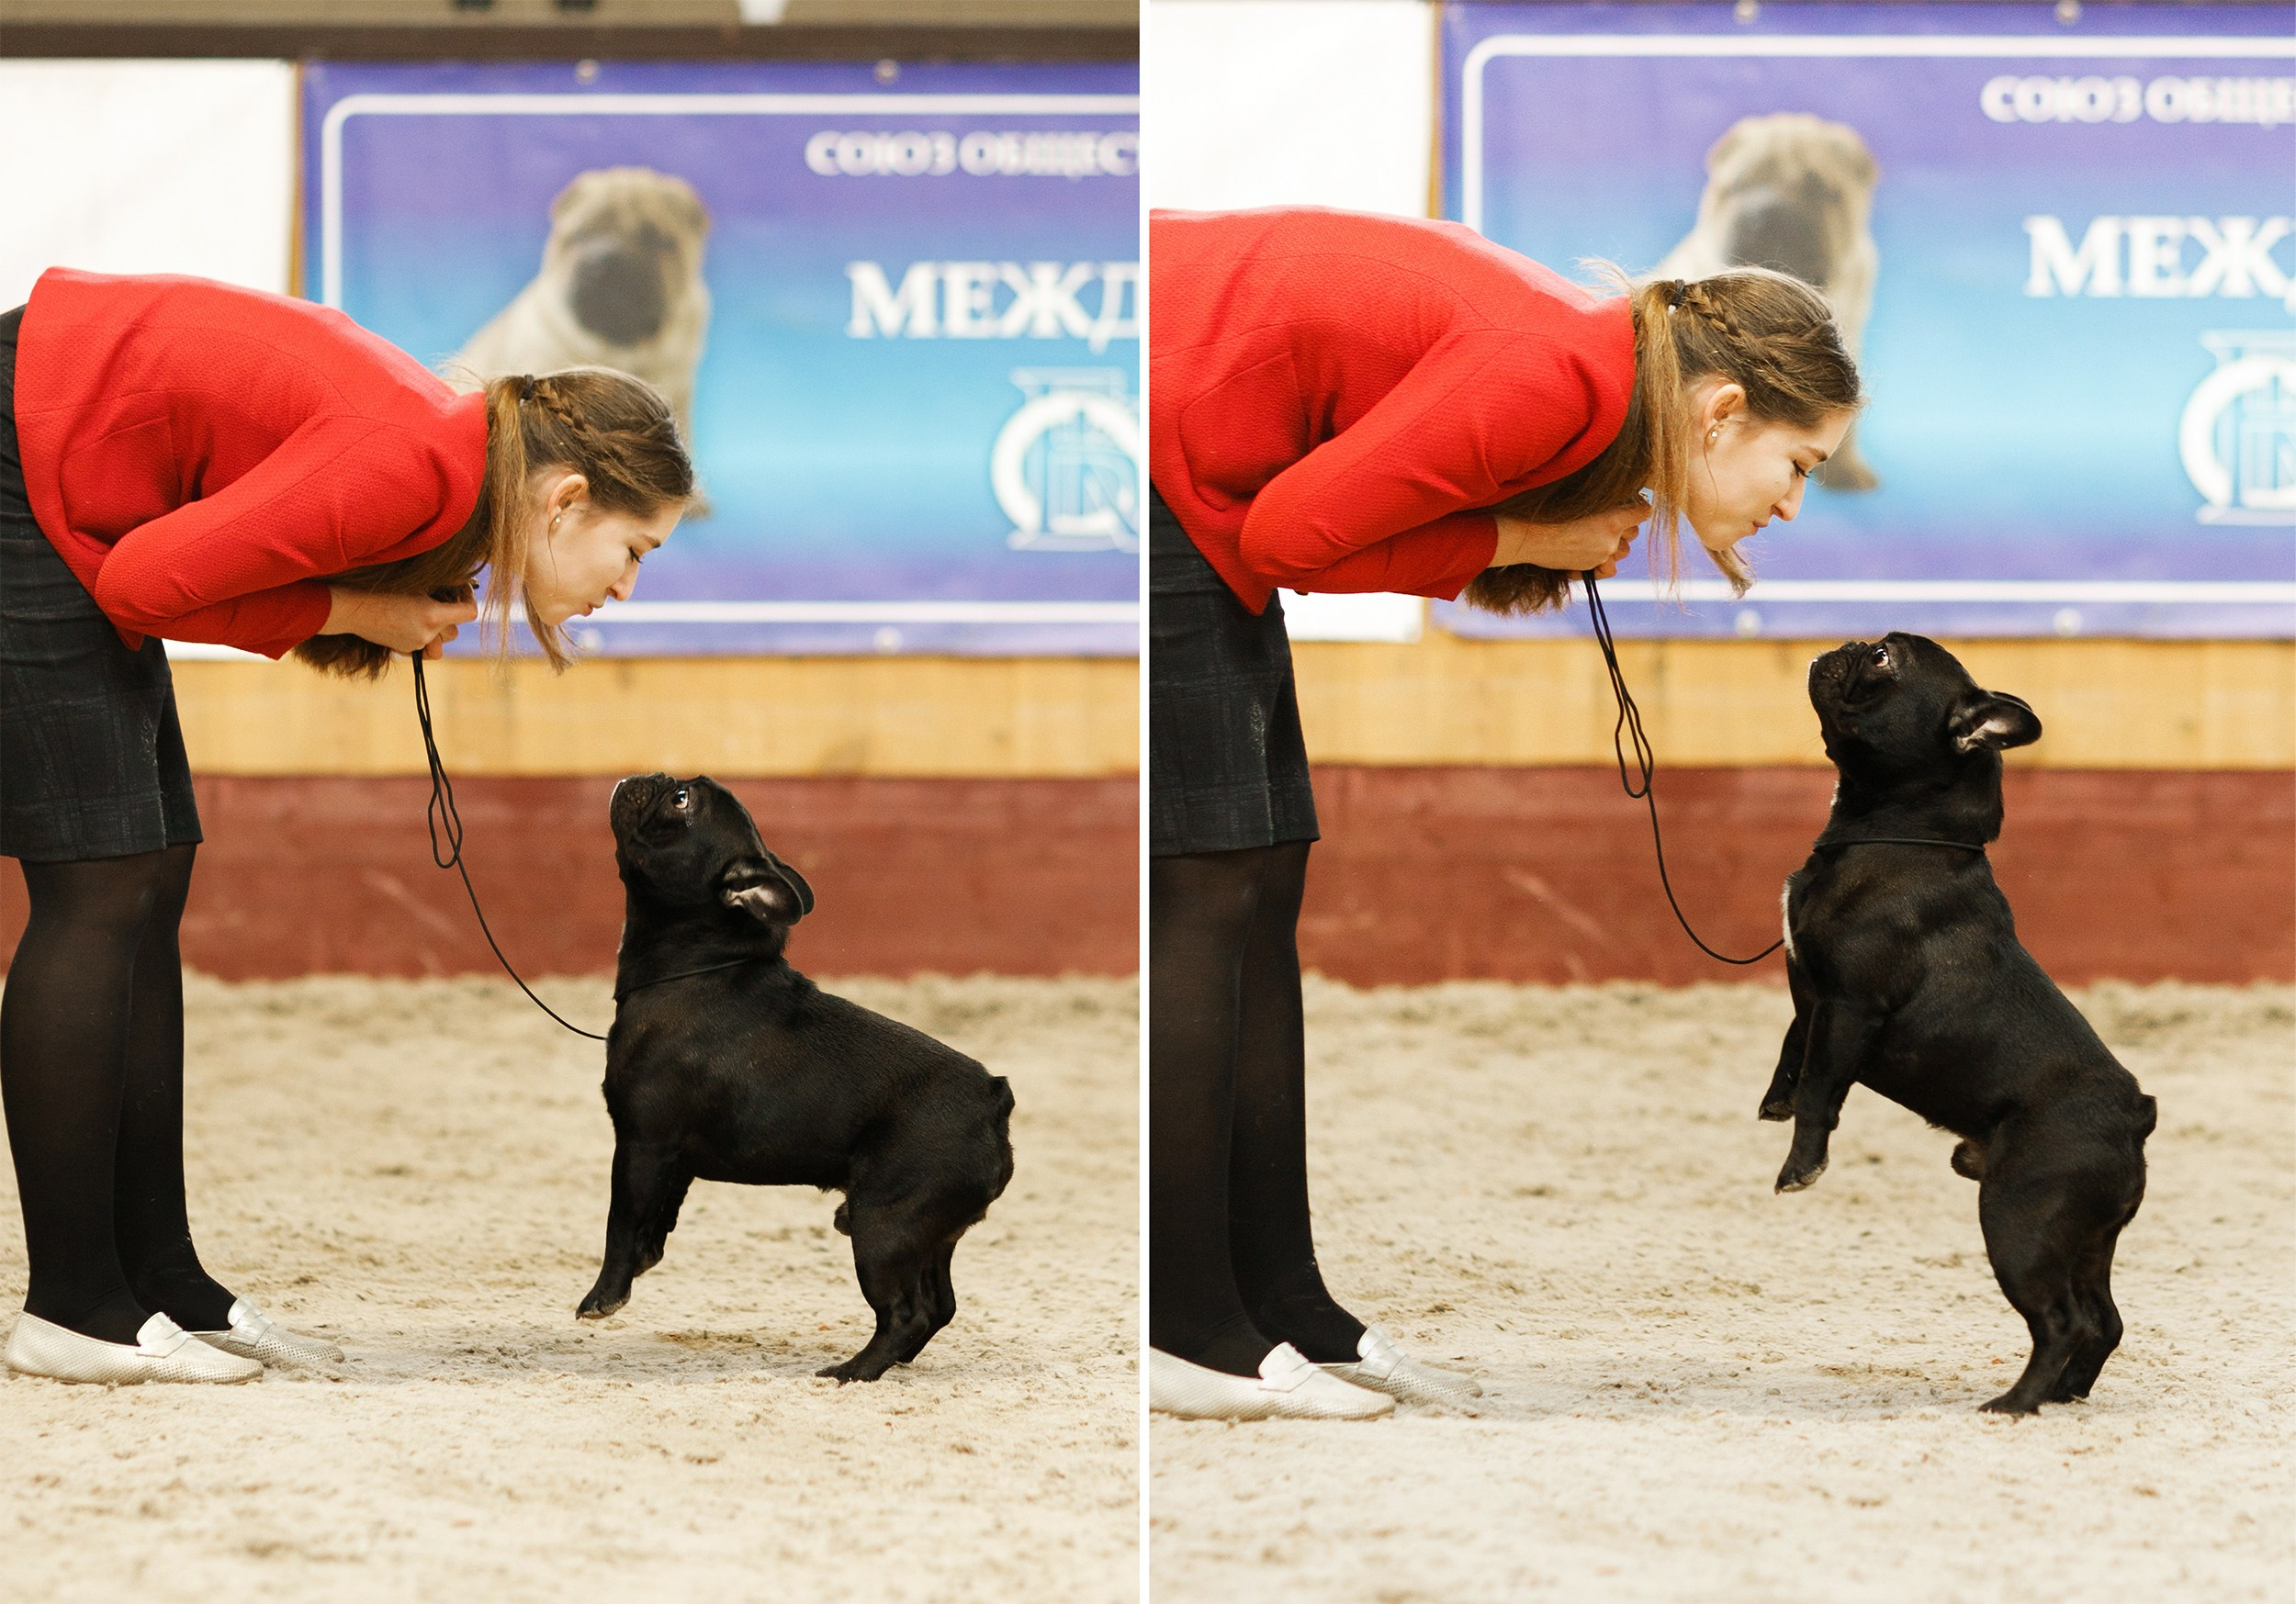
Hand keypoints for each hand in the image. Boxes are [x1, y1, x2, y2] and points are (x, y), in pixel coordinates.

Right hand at [323, 587, 478, 657]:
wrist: (351, 607)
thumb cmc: (381, 588)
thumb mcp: (415, 584)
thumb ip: (441, 589)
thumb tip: (462, 582)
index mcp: (433, 615)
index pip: (469, 613)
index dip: (469, 599)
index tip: (462, 590)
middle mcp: (427, 633)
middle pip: (454, 632)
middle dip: (451, 617)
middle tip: (441, 601)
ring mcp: (415, 644)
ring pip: (441, 644)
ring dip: (439, 632)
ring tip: (426, 616)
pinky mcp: (404, 649)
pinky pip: (423, 648)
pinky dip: (423, 639)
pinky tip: (410, 624)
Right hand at [1491, 504, 1644, 577]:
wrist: (1529, 535)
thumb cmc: (1550, 510)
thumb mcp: (1582, 498)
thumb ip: (1604, 500)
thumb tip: (1621, 497)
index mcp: (1612, 517)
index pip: (1643, 511)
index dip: (1636, 508)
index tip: (1627, 507)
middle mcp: (1612, 537)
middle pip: (1633, 533)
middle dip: (1622, 529)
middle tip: (1601, 523)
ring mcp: (1602, 554)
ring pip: (1622, 552)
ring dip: (1611, 548)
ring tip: (1588, 540)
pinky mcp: (1591, 567)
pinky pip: (1608, 569)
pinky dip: (1600, 566)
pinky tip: (1584, 556)